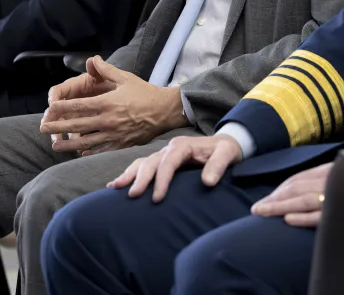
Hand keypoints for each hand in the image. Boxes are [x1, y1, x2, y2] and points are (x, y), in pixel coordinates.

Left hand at [39, 57, 187, 153]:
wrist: (165, 111)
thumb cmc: (145, 93)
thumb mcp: (125, 78)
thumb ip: (106, 70)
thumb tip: (93, 59)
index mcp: (108, 102)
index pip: (79, 106)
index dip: (62, 108)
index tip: (49, 109)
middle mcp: (108, 120)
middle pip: (78, 125)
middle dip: (58, 127)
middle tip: (42, 128)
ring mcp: (114, 135)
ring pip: (86, 142)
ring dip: (68, 145)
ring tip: (54, 146)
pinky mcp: (121, 145)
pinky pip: (101, 150)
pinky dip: (88, 152)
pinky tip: (78, 153)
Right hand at [108, 134, 242, 201]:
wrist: (225, 145)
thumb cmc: (226, 151)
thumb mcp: (228, 154)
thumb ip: (218, 166)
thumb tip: (207, 182)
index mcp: (183, 145)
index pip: (168, 162)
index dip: (161, 179)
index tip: (157, 198)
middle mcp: (170, 148)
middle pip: (151, 162)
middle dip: (141, 178)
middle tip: (133, 196)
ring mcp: (164, 154)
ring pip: (142, 163)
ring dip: (129, 175)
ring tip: (115, 188)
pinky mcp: (162, 161)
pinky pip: (142, 166)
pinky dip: (129, 174)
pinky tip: (115, 185)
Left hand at [251, 163, 331, 227]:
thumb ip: (327, 182)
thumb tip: (305, 192)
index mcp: (332, 171)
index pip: (301, 178)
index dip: (281, 188)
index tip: (265, 199)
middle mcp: (332, 181)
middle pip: (298, 188)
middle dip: (275, 198)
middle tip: (256, 208)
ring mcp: (337, 198)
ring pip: (304, 201)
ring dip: (280, 206)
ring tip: (262, 212)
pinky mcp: (343, 217)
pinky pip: (320, 217)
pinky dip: (303, 217)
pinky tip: (287, 219)